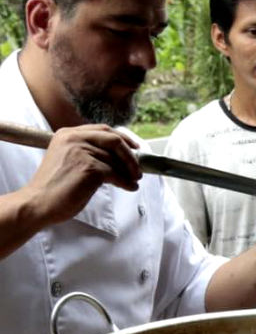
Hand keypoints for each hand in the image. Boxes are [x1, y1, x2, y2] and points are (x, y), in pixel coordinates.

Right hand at [22, 124, 141, 226]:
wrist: (37, 203)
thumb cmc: (53, 187)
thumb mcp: (68, 159)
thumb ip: (88, 151)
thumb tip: (120, 155)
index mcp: (67, 134)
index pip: (103, 129)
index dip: (123, 138)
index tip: (134, 148)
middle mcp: (74, 138)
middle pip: (114, 140)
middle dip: (130, 155)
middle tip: (138, 168)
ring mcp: (81, 151)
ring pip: (116, 160)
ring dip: (129, 172)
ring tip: (133, 180)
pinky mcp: (89, 167)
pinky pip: (116, 174)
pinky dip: (126, 182)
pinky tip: (130, 187)